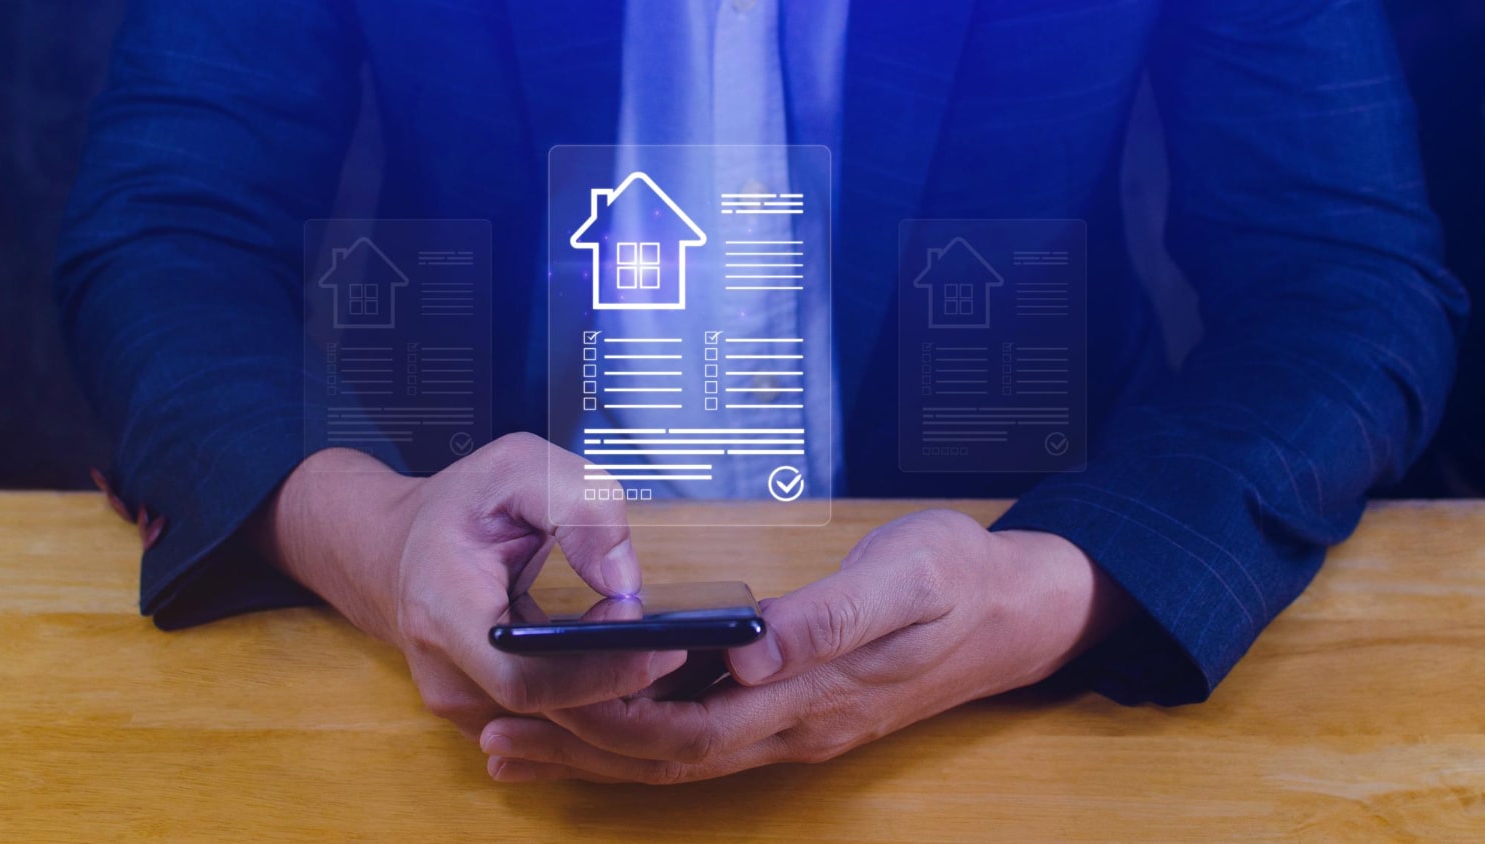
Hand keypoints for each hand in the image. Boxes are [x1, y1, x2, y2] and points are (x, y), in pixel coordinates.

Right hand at [247, 435, 686, 738]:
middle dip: (622, 685)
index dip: (600, 674)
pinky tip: (628, 668)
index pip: (527, 678)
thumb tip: (624, 580)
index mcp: (444, 607)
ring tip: (663, 656)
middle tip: (680, 648)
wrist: (393, 546)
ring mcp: (458, 700)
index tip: (660, 646)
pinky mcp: (477, 711)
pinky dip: (592, 699)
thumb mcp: (521, 466)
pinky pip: (546, 721)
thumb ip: (581, 506)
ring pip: (552, 724)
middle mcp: (445, 670)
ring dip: (613, 698)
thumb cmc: (460, 505)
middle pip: (549, 712)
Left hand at [479, 509, 1130, 782]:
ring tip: (523, 742)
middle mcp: (796, 726)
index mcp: (813, 697)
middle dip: (581, 750)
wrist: (1017, 608)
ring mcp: (797, 724)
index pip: (691, 730)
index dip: (612, 723)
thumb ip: (829, 618)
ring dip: (602, 752)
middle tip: (496, 735)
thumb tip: (750, 651)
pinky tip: (610, 718)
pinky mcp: (799, 707)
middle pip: (670, 756)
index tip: (541, 704)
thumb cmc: (960, 579)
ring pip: (682, 754)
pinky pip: (706, 734)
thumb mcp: (907, 578)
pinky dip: (646, 733)